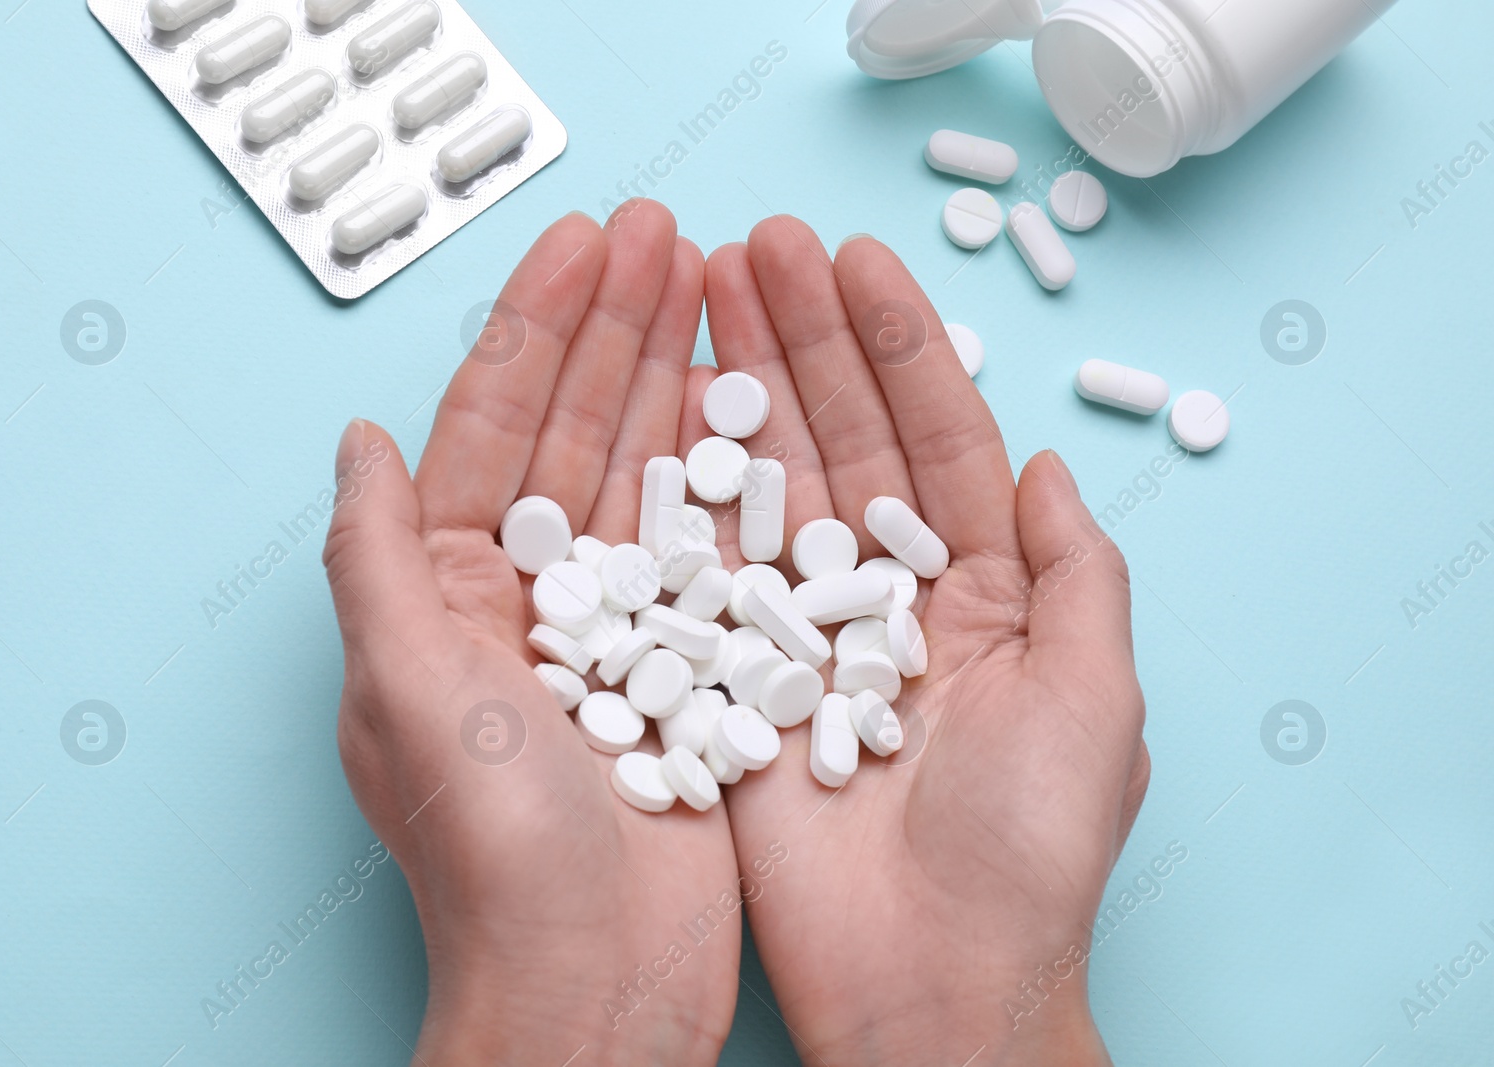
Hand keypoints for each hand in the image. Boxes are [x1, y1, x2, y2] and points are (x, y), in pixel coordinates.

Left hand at [321, 202, 740, 1065]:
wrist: (596, 982)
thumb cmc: (492, 852)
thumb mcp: (405, 684)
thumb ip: (372, 551)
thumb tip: (353, 436)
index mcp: (442, 595)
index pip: (488, 430)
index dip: (536, 330)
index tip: (584, 246)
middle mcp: (524, 603)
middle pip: (575, 433)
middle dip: (619, 330)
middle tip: (670, 238)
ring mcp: (611, 632)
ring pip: (647, 477)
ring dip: (679, 379)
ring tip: (720, 288)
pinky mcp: (685, 667)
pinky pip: (707, 548)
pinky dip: (732, 473)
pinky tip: (758, 403)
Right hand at [699, 218, 1149, 1065]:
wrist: (926, 988)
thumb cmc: (1026, 859)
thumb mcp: (1096, 702)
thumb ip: (1079, 576)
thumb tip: (1053, 466)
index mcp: (984, 597)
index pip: (939, 440)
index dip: (897, 346)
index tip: (854, 259)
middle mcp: (889, 600)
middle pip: (843, 441)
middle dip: (804, 339)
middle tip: (755, 245)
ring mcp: (804, 634)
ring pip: (769, 485)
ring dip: (742, 386)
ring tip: (703, 290)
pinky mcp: (732, 678)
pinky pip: (706, 568)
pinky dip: (686, 487)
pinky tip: (664, 404)